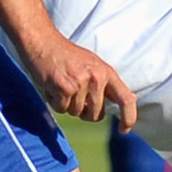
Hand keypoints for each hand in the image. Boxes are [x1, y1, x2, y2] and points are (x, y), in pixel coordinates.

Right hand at [21, 34, 137, 131]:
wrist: (43, 41)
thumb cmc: (67, 56)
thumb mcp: (93, 66)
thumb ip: (104, 85)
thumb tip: (118, 106)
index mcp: (107, 73)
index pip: (126, 99)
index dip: (129, 118)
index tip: (124, 130)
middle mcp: (97, 78)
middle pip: (96, 115)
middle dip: (83, 112)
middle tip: (73, 95)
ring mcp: (81, 83)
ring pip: (76, 113)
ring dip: (66, 104)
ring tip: (61, 84)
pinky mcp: (65, 87)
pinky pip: (61, 109)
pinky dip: (55, 102)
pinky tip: (52, 86)